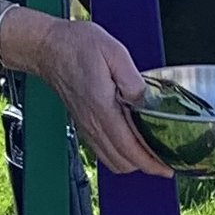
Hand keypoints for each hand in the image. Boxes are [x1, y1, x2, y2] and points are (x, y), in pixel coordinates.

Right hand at [8, 10, 170, 177]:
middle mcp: (92, 123)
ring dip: (132, 162)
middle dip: (145, 165)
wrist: (48, 47)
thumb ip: (133, 80)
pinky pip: (102, 151)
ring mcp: (86, 126)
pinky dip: (120, 155)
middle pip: (122, 162)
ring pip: (111, 160)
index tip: (167, 168)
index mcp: (102, 108)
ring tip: (151, 154)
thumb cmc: (77, 46)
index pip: (129, 149)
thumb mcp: (113, 52)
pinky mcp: (83, 124)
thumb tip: (146, 101)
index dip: (150, 163)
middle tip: (165, 159)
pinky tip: (132, 143)